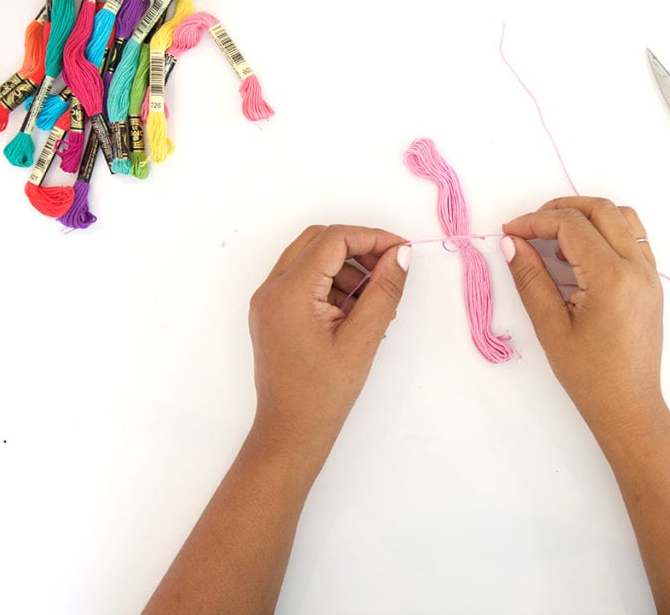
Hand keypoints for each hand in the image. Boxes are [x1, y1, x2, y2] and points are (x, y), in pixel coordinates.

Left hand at [247, 225, 410, 467]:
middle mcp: (271, 289)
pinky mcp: (272, 313)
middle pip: (319, 241)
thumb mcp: (363, 338)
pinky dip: (331, 283)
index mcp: (290, 292)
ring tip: (374, 298)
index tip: (402, 252)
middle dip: (358, 247)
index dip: (372, 238)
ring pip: (310, 258)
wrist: (291, 431)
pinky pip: (303, 280)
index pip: (334, 239)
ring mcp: (267, 301)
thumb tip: (401, 255)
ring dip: (345, 266)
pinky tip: (354, 311)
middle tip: (390, 268)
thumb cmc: (325, 392)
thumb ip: (384, 291)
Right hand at [501, 197, 664, 437]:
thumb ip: (530, 279)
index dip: (536, 221)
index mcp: (613, 278)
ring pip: (622, 217)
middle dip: (560, 208)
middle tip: (530, 227)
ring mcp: (650, 274)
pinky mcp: (652, 283)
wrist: (629, 406)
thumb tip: (512, 243)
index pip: (572, 225)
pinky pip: (633, 238)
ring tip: (555, 234)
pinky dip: (606, 230)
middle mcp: (638, 268)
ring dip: (587, 214)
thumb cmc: (589, 376)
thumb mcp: (551, 327)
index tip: (511, 233)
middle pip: (601, 209)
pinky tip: (581, 252)